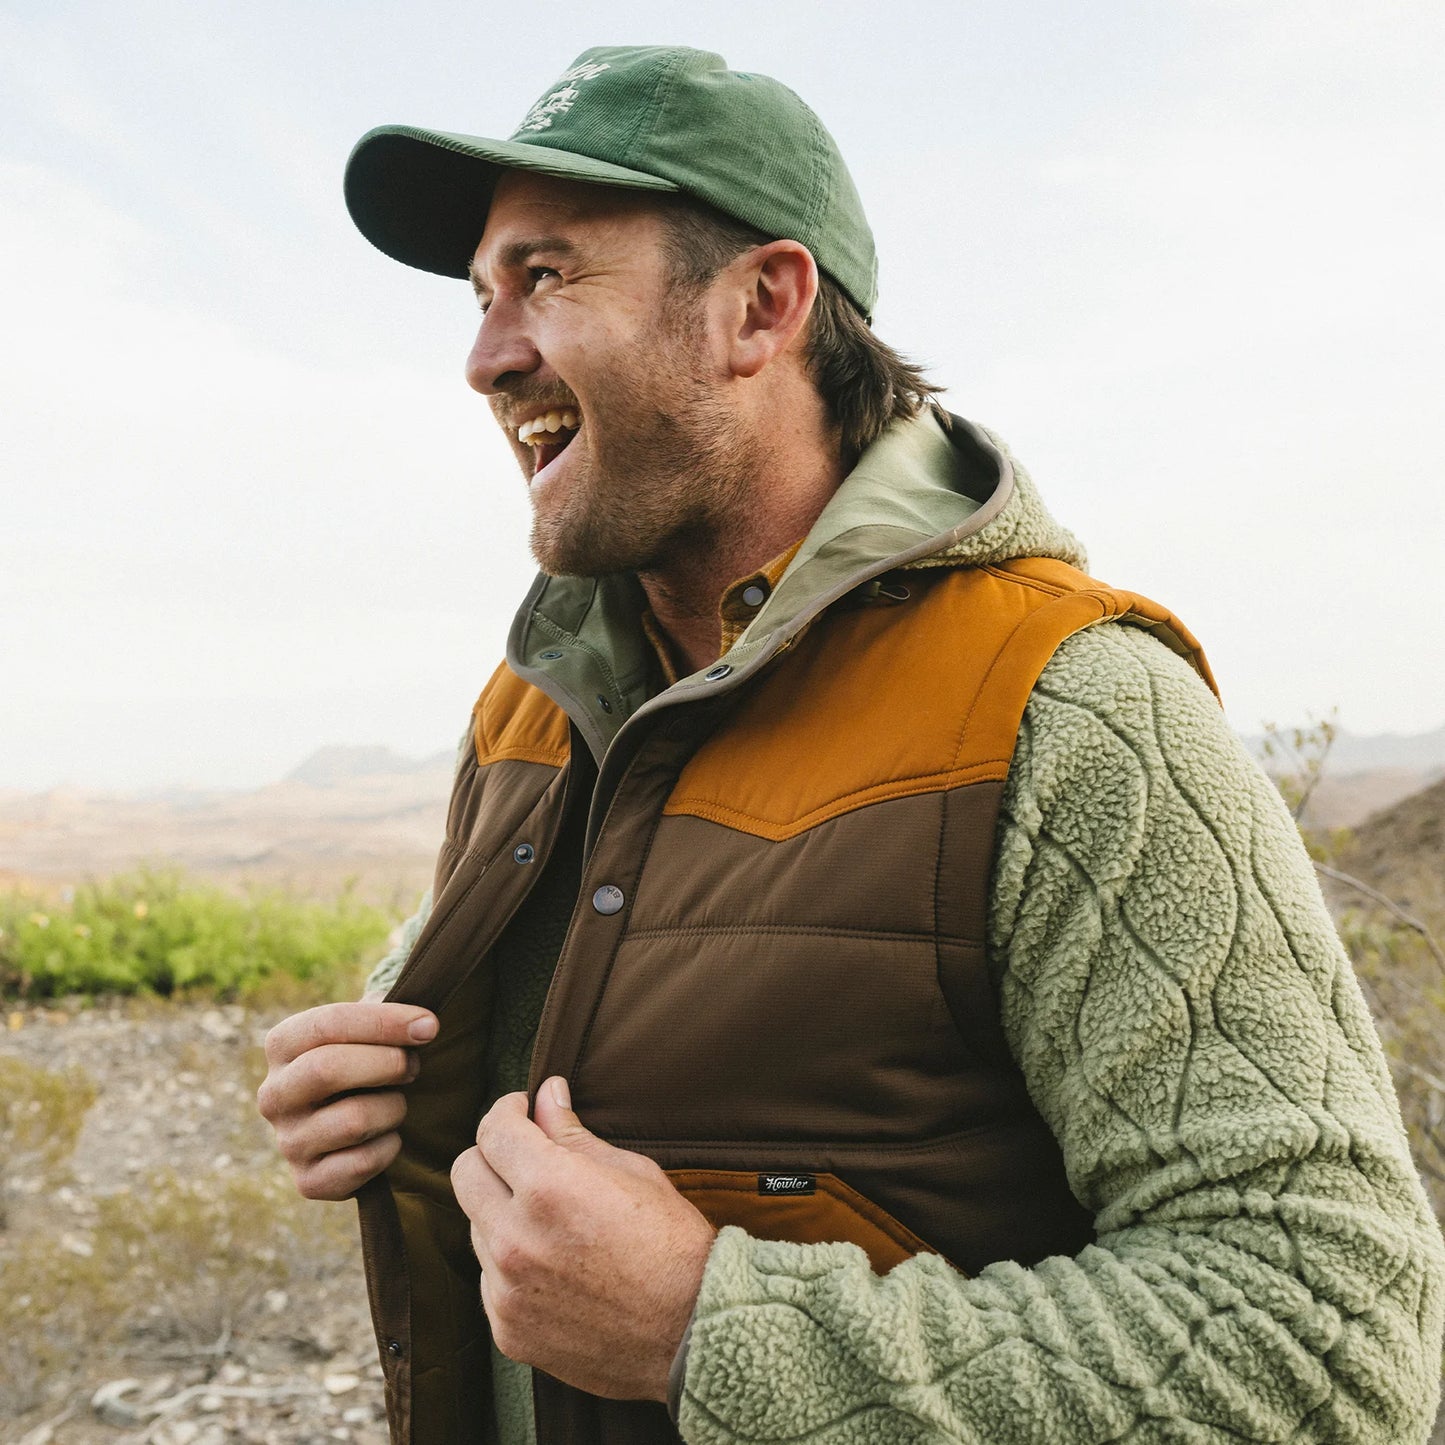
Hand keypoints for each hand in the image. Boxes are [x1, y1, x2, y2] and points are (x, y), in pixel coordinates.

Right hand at [256, 999, 437, 1199]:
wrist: (355, 1122)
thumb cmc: (366, 1063)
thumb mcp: (367, 1031)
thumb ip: (389, 1018)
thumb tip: (424, 1026)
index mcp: (282, 1046)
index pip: (328, 1023)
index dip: (384, 1022)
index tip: (429, 1026)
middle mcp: (273, 1095)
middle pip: (328, 1069)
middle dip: (388, 1063)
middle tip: (414, 1066)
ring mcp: (287, 1141)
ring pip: (353, 1120)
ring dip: (393, 1108)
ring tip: (397, 1103)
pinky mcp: (308, 1181)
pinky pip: (363, 1162)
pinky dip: (389, 1147)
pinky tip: (387, 1136)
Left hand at [451, 1077, 715, 1401]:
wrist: (692, 1331)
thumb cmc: (671, 1243)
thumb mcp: (630, 1171)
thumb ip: (572, 1134)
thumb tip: (545, 1095)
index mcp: (549, 1187)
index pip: (493, 1130)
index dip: (507, 1110)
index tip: (522, 1110)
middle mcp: (516, 1238)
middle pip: (465, 1173)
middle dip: (492, 1155)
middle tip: (526, 1157)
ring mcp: (507, 1289)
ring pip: (476, 1226)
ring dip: (502, 1212)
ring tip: (553, 1221)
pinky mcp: (507, 1329)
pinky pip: (490, 1278)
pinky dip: (512, 1264)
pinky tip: (555, 1265)